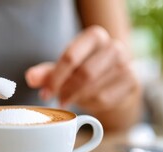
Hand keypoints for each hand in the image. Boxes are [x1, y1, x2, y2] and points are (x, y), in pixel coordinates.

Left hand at [25, 26, 139, 114]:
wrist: (114, 79)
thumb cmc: (84, 70)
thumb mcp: (64, 69)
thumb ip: (46, 73)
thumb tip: (30, 78)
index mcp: (95, 36)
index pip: (70, 57)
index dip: (54, 78)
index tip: (45, 93)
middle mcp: (114, 47)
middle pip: (84, 74)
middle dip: (66, 90)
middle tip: (57, 101)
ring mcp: (126, 64)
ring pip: (94, 88)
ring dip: (77, 98)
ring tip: (70, 100)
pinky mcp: (132, 82)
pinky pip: (105, 99)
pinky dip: (91, 104)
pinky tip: (87, 101)